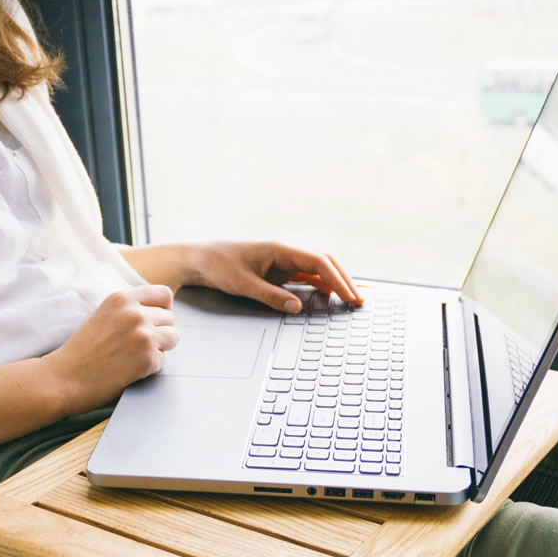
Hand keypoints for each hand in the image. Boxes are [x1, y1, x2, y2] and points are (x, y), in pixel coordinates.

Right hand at [42, 285, 179, 414]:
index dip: (163, 309)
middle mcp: (135, 313)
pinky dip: (150, 367)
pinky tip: (129, 369)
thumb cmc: (79, 351)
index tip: (156, 321)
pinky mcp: (147, 358)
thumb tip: (156, 309)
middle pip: (170, 318)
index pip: (164, 294)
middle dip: (160, 332)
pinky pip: (163, 360)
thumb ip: (127, 308)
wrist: (62, 378)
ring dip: (160, 348)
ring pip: (173, 337)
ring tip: (136, 356)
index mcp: (122, 298)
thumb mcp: (101, 314)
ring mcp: (143, 335)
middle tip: (138, 346)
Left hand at [189, 242, 361, 312]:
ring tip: (349, 301)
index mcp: (280, 249)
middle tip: (358, 301)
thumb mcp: (243, 284)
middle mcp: (285, 253)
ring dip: (335, 284)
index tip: (349, 296)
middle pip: (325, 263)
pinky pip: (305, 277)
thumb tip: (298, 306)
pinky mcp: (278, 271)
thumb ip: (271, 295)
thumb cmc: (218, 265)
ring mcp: (283, 262)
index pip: (318, 261)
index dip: (338, 279)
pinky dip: (320, 286)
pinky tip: (328, 298)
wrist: (199, 259)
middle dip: (344, 280)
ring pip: (317, 270)